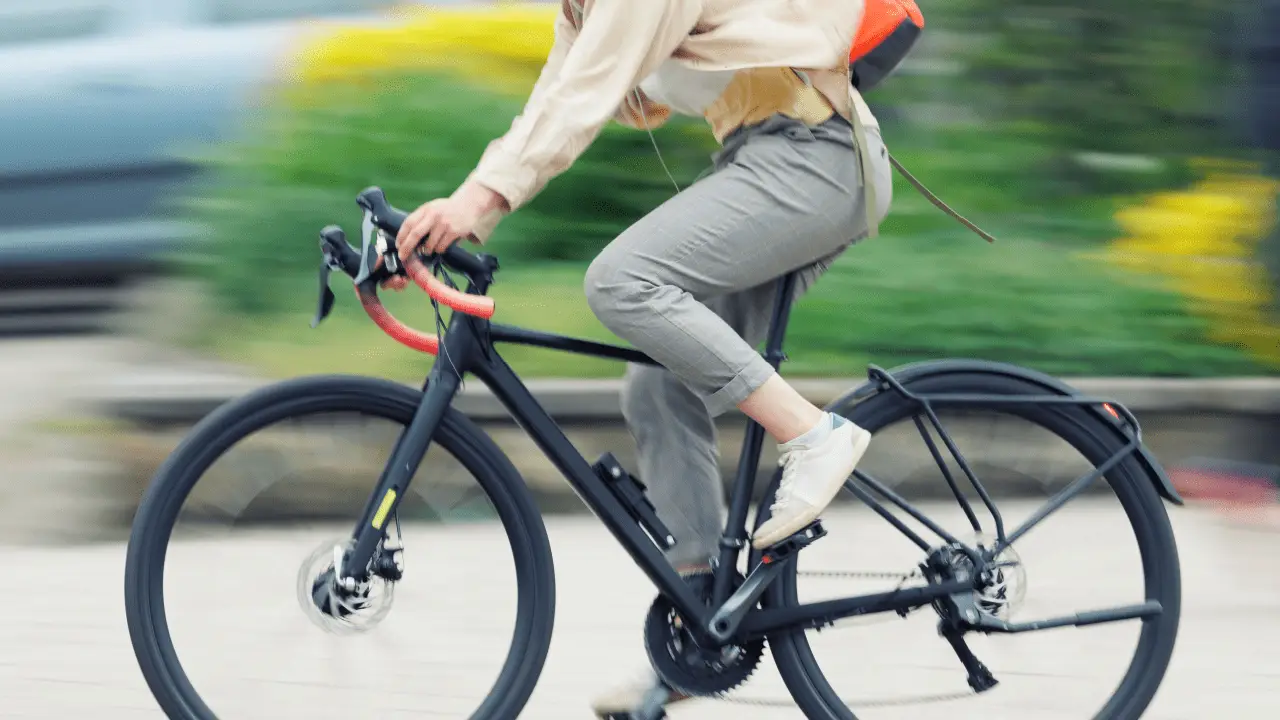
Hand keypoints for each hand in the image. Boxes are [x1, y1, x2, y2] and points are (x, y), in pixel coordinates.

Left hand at [383, 182, 507, 290]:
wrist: (470, 204)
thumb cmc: (449, 209)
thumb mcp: (433, 208)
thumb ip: (421, 219)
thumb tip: (408, 237)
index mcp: (426, 209)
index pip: (408, 223)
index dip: (401, 236)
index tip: (398, 246)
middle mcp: (433, 215)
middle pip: (415, 234)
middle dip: (407, 247)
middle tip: (403, 256)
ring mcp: (444, 223)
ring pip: (429, 244)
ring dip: (426, 250)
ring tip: (428, 250)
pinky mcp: (454, 231)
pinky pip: (441, 247)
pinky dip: (439, 250)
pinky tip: (441, 246)